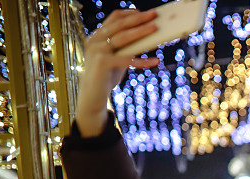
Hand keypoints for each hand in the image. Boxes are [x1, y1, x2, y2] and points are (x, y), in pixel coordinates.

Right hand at [76, 9, 159, 136]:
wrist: (93, 95)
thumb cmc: (107, 75)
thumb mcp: (118, 58)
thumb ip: (127, 47)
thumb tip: (149, 38)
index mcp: (97, 36)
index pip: (114, 18)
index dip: (129, 13)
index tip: (144, 12)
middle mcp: (95, 40)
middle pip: (120, 25)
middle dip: (138, 18)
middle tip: (154, 14)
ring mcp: (97, 50)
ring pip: (122, 37)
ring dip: (141, 31)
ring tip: (155, 29)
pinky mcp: (102, 63)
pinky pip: (126, 59)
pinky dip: (143, 60)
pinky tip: (156, 61)